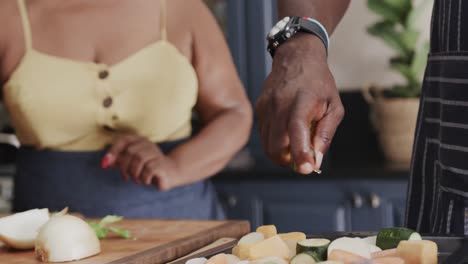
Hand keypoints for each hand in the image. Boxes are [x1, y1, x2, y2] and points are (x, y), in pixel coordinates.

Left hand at [101, 135, 180, 190]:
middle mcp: (148, 145)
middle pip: (130, 152)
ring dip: (134, 173)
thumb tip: (104, 163)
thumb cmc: (147, 168)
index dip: (113, 151)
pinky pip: (148, 170)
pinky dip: (144, 178)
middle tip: (126, 177)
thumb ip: (118, 161)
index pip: (124, 140)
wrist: (169, 174)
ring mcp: (156, 153)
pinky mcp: (161, 164)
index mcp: (140, 141)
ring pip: (139, 159)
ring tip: (137, 179)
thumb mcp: (130, 164)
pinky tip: (146, 180)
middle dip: (124, 167)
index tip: (104, 164)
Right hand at [256, 34, 343, 173]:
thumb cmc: (318, 83)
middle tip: (304, 158)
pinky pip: (263, 136)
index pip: (297, 130)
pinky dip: (274, 143)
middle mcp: (279, 104)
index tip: (307, 169)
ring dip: (281, 154)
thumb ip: (326, 133)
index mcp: (302, 101)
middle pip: (276, 146)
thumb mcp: (334, 106)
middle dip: (290, 160)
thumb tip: (317, 158)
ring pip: (267, 146)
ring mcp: (266, 107)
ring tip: (296, 145)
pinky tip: (287, 133)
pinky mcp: (258, 110)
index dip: (301, 152)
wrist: (295, 58)